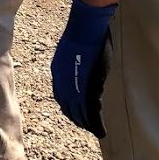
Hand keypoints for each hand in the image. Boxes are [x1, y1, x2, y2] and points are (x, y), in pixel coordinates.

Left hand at [50, 0, 116, 137]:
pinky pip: (91, 111)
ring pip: (80, 112)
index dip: (69, 108)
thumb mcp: (71, 51)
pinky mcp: (88, 87)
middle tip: (86, 126)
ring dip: (87, 124)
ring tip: (95, 131)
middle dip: (77, 118)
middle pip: (69, 108)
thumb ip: (72, 64)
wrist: (85, 28)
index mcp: (58, 73)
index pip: (61, 97)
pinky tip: (100, 129)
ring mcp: (75, 85)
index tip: (76, 114)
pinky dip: (96, 122)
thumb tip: (78, 71)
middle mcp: (63, 82)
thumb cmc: (82, 34)